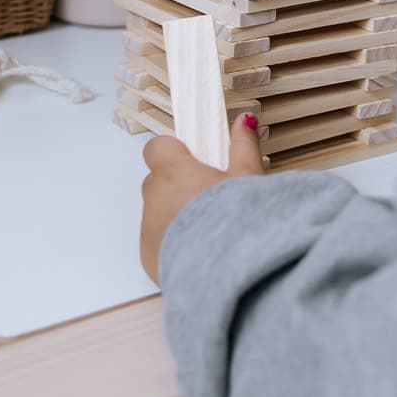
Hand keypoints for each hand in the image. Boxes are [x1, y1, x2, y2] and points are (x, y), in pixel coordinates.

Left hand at [140, 112, 264, 283]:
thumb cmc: (238, 223)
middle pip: (158, 182)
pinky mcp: (149, 259)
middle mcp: (154, 198)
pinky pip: (156, 243)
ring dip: (175, 217)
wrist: (229, 275)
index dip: (174, 153)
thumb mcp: (248, 177)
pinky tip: (200, 252)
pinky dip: (171, 245)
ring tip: (209, 230)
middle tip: (210, 198)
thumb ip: (242, 145)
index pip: (158, 147)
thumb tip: (243, 121)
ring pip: (156, 213)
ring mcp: (148, 230)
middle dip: (177, 186)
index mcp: (174, 172)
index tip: (192, 160)